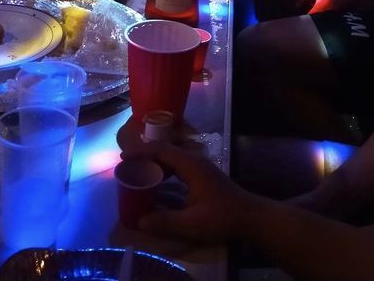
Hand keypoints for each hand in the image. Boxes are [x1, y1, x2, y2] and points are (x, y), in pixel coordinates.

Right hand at [124, 142, 253, 242]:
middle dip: (144, 156)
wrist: (251, 218)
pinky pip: (177, 167)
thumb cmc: (222, 217)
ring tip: (138, 173)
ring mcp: (199, 167)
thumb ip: (165, 221)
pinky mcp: (202, 176)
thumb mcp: (192, 223)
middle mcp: (194, 160)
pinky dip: (164, 171)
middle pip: (165, 151)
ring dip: (154, 164)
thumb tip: (139, 220)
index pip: (161, 150)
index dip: (140, 152)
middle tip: (126, 167)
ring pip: (172, 158)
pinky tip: (158, 184)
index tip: (122, 158)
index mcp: (190, 165)